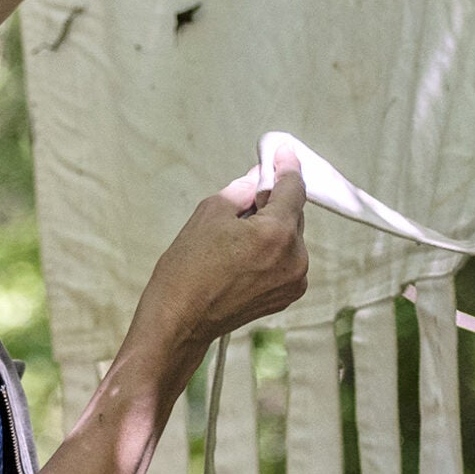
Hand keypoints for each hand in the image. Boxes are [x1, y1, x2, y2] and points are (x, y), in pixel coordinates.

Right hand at [133, 150, 310, 358]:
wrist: (179, 320)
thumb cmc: (187, 270)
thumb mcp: (211, 213)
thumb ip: (243, 189)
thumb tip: (259, 176)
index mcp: (276, 234)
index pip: (293, 188)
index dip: (286, 166)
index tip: (282, 153)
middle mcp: (294, 258)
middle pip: (294, 214)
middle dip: (274, 201)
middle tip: (248, 197)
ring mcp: (294, 280)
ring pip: (291, 238)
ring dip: (273, 227)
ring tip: (238, 235)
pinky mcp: (287, 295)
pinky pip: (287, 260)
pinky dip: (273, 249)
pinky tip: (245, 254)